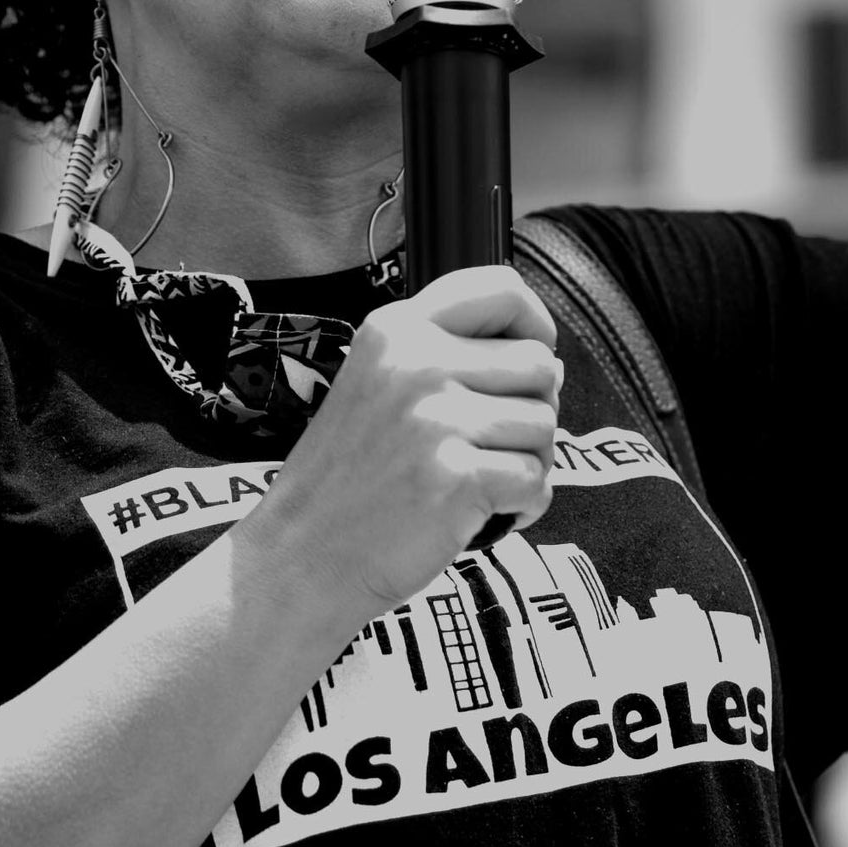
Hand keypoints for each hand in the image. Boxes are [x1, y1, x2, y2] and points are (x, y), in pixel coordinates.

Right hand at [251, 266, 560, 616]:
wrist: (299, 556)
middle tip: (490, 446)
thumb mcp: (376, 386)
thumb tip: (548, 361)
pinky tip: (480, 514)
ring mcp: (437, 419)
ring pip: (544, 426)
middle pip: (539, 365)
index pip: (500, 290)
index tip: (531, 357)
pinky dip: (522, 506)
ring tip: (477, 483)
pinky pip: (536, 481)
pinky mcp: (457, 476)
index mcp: (397, 331)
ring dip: (527, 463)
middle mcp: (417, 364)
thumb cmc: (345, 482)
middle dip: (533, 410)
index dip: (534, 324)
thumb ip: (448, 359)